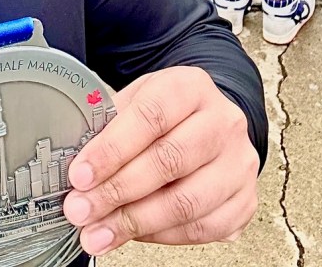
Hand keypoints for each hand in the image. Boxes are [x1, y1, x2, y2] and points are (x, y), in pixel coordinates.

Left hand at [63, 67, 258, 254]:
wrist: (210, 119)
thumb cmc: (167, 111)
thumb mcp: (138, 99)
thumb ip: (110, 125)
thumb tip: (76, 166)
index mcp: (191, 86)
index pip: (150, 117)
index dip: (111, 149)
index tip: (79, 176)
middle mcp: (223, 122)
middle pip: (168, 161)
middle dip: (117, 191)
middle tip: (81, 210)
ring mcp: (239, 163)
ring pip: (186, 202)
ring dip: (134, 222)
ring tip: (98, 233)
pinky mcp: (245, 200)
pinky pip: (202, 229)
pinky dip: (162, 235)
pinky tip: (133, 233)